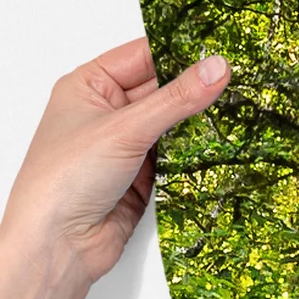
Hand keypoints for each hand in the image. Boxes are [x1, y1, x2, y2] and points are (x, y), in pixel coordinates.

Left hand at [0, 37, 230, 286]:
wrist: (58, 246)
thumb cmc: (67, 178)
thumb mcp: (126, 128)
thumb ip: (176, 100)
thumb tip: (217, 68)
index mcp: (89, 86)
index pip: (143, 57)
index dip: (180, 53)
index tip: (221, 52)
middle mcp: (107, 114)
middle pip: (162, 92)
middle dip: (195, 93)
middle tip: (240, 85)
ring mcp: (126, 148)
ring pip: (173, 129)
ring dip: (198, 128)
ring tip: (238, 116)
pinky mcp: (143, 180)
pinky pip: (177, 161)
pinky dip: (195, 159)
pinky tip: (220, 152)